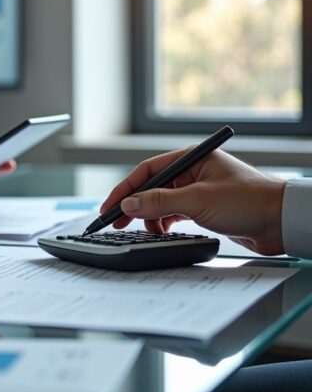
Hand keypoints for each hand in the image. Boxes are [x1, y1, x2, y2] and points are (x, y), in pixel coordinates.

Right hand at [100, 149, 285, 255]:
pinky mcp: (205, 209)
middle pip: (152, 187)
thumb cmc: (249, 202)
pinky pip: (174, 214)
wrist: (282, 222)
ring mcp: (198, 191)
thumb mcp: (198, 201)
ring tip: (143, 230)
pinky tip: (161, 232)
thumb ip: (160, 202)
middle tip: (116, 222)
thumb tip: (129, 203)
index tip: (110, 206)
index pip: (148, 171)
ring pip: (162, 202)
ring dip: (150, 217)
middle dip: (134, 205)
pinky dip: (164, 223)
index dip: (125, 189)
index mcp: (191, 159)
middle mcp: (193, 172)